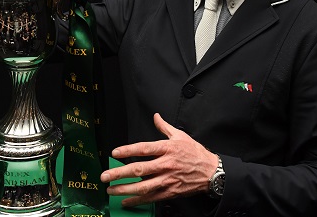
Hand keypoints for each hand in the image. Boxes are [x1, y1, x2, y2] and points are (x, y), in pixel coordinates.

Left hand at [100, 113, 218, 206]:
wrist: (211, 172)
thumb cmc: (196, 153)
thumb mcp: (181, 136)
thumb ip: (165, 127)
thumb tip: (155, 116)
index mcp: (167, 149)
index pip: (144, 148)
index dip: (128, 150)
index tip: (115, 152)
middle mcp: (165, 164)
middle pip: (139, 169)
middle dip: (119, 173)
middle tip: (105, 176)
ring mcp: (167, 180)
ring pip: (142, 186)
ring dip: (124, 189)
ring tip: (111, 190)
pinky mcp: (169, 192)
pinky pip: (150, 198)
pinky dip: (137, 201)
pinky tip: (125, 201)